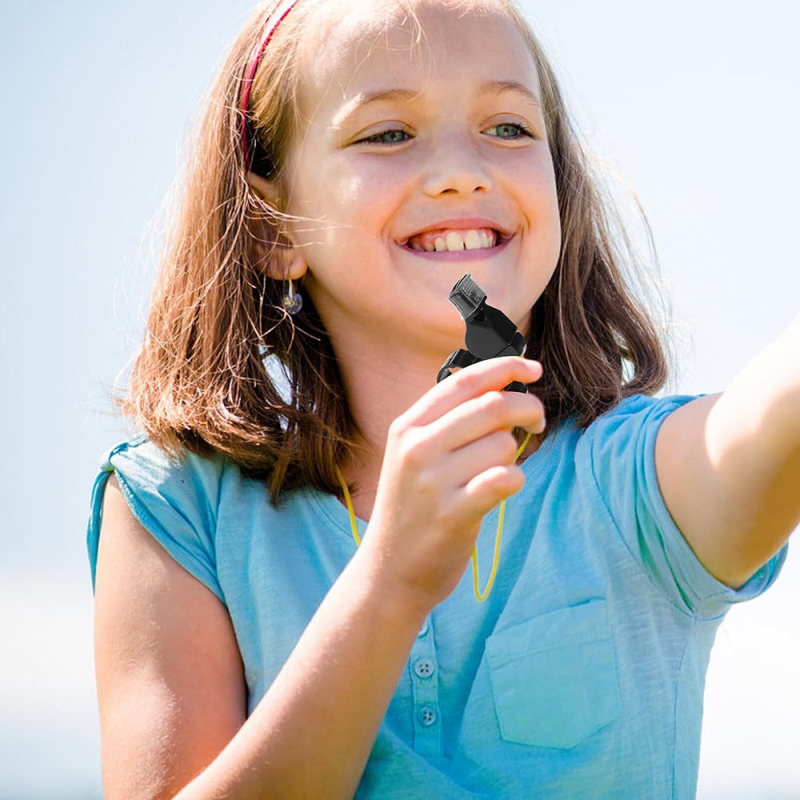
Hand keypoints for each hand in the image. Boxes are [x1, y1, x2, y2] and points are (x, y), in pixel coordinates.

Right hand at [360, 356, 545, 612]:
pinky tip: (501, 491)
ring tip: (495, 474)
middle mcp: (416, 448)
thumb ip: (449, 421)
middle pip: (492, 406)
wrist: (388, 573)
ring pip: (503, 444)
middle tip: (537, 422)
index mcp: (407, 427)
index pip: (464, 380)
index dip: (505, 367)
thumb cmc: (413, 508)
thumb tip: (505, 386)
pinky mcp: (452, 514)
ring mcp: (432, 482)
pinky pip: (506, 479)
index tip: (534, 369)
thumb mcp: (414, 456)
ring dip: (514, 456)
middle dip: (528, 408)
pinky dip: (514, 480)